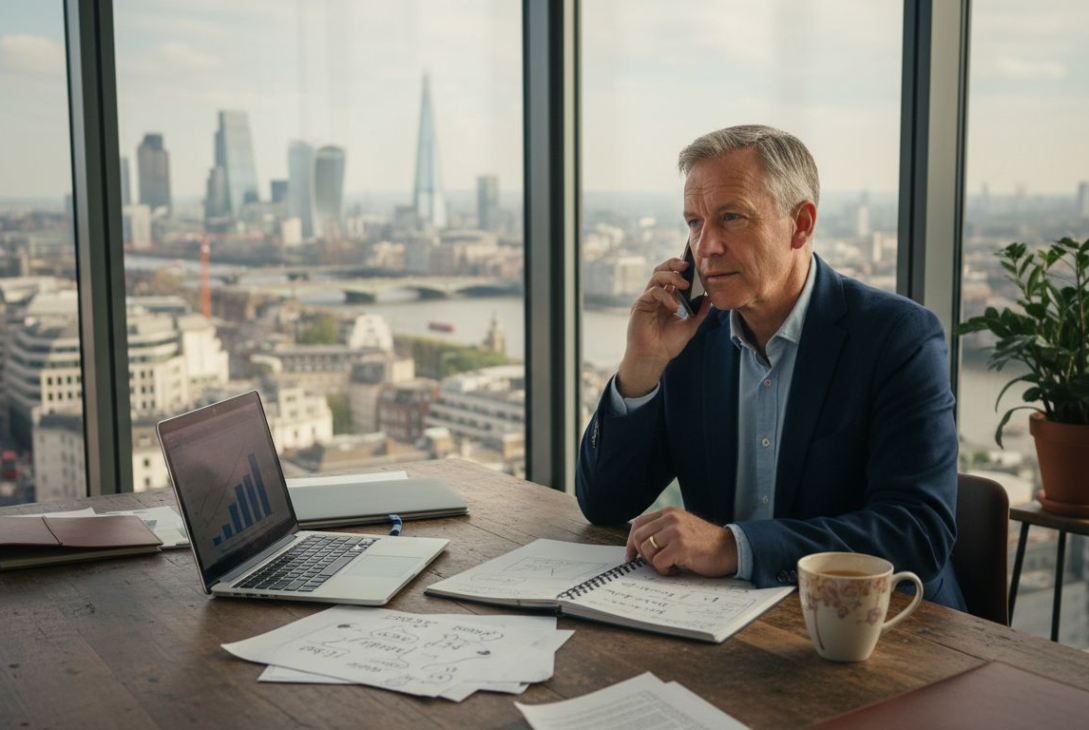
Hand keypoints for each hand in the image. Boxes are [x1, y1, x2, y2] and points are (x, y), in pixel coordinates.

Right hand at [616, 258, 711, 397]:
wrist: (654, 357)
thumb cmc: (668, 344)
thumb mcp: (690, 326)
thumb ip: (699, 312)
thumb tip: (710, 298)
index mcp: (667, 299)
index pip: (673, 276)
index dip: (682, 268)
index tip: (694, 264)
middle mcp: (656, 296)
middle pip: (662, 270)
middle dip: (674, 263)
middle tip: (687, 265)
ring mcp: (648, 299)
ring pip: (657, 276)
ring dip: (672, 277)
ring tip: (685, 285)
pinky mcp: (640, 304)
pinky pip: (653, 291)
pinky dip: (666, 296)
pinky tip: (674, 306)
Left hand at [625, 506, 737, 576]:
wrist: (730, 549)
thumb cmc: (705, 543)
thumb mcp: (682, 528)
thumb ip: (663, 530)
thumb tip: (639, 546)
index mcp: (669, 512)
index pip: (638, 524)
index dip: (631, 542)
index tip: (631, 556)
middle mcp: (670, 518)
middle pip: (638, 537)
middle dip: (642, 554)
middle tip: (655, 563)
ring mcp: (675, 531)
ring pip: (647, 549)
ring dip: (655, 563)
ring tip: (670, 566)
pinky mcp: (681, 546)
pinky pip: (658, 562)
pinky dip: (665, 571)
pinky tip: (677, 570)